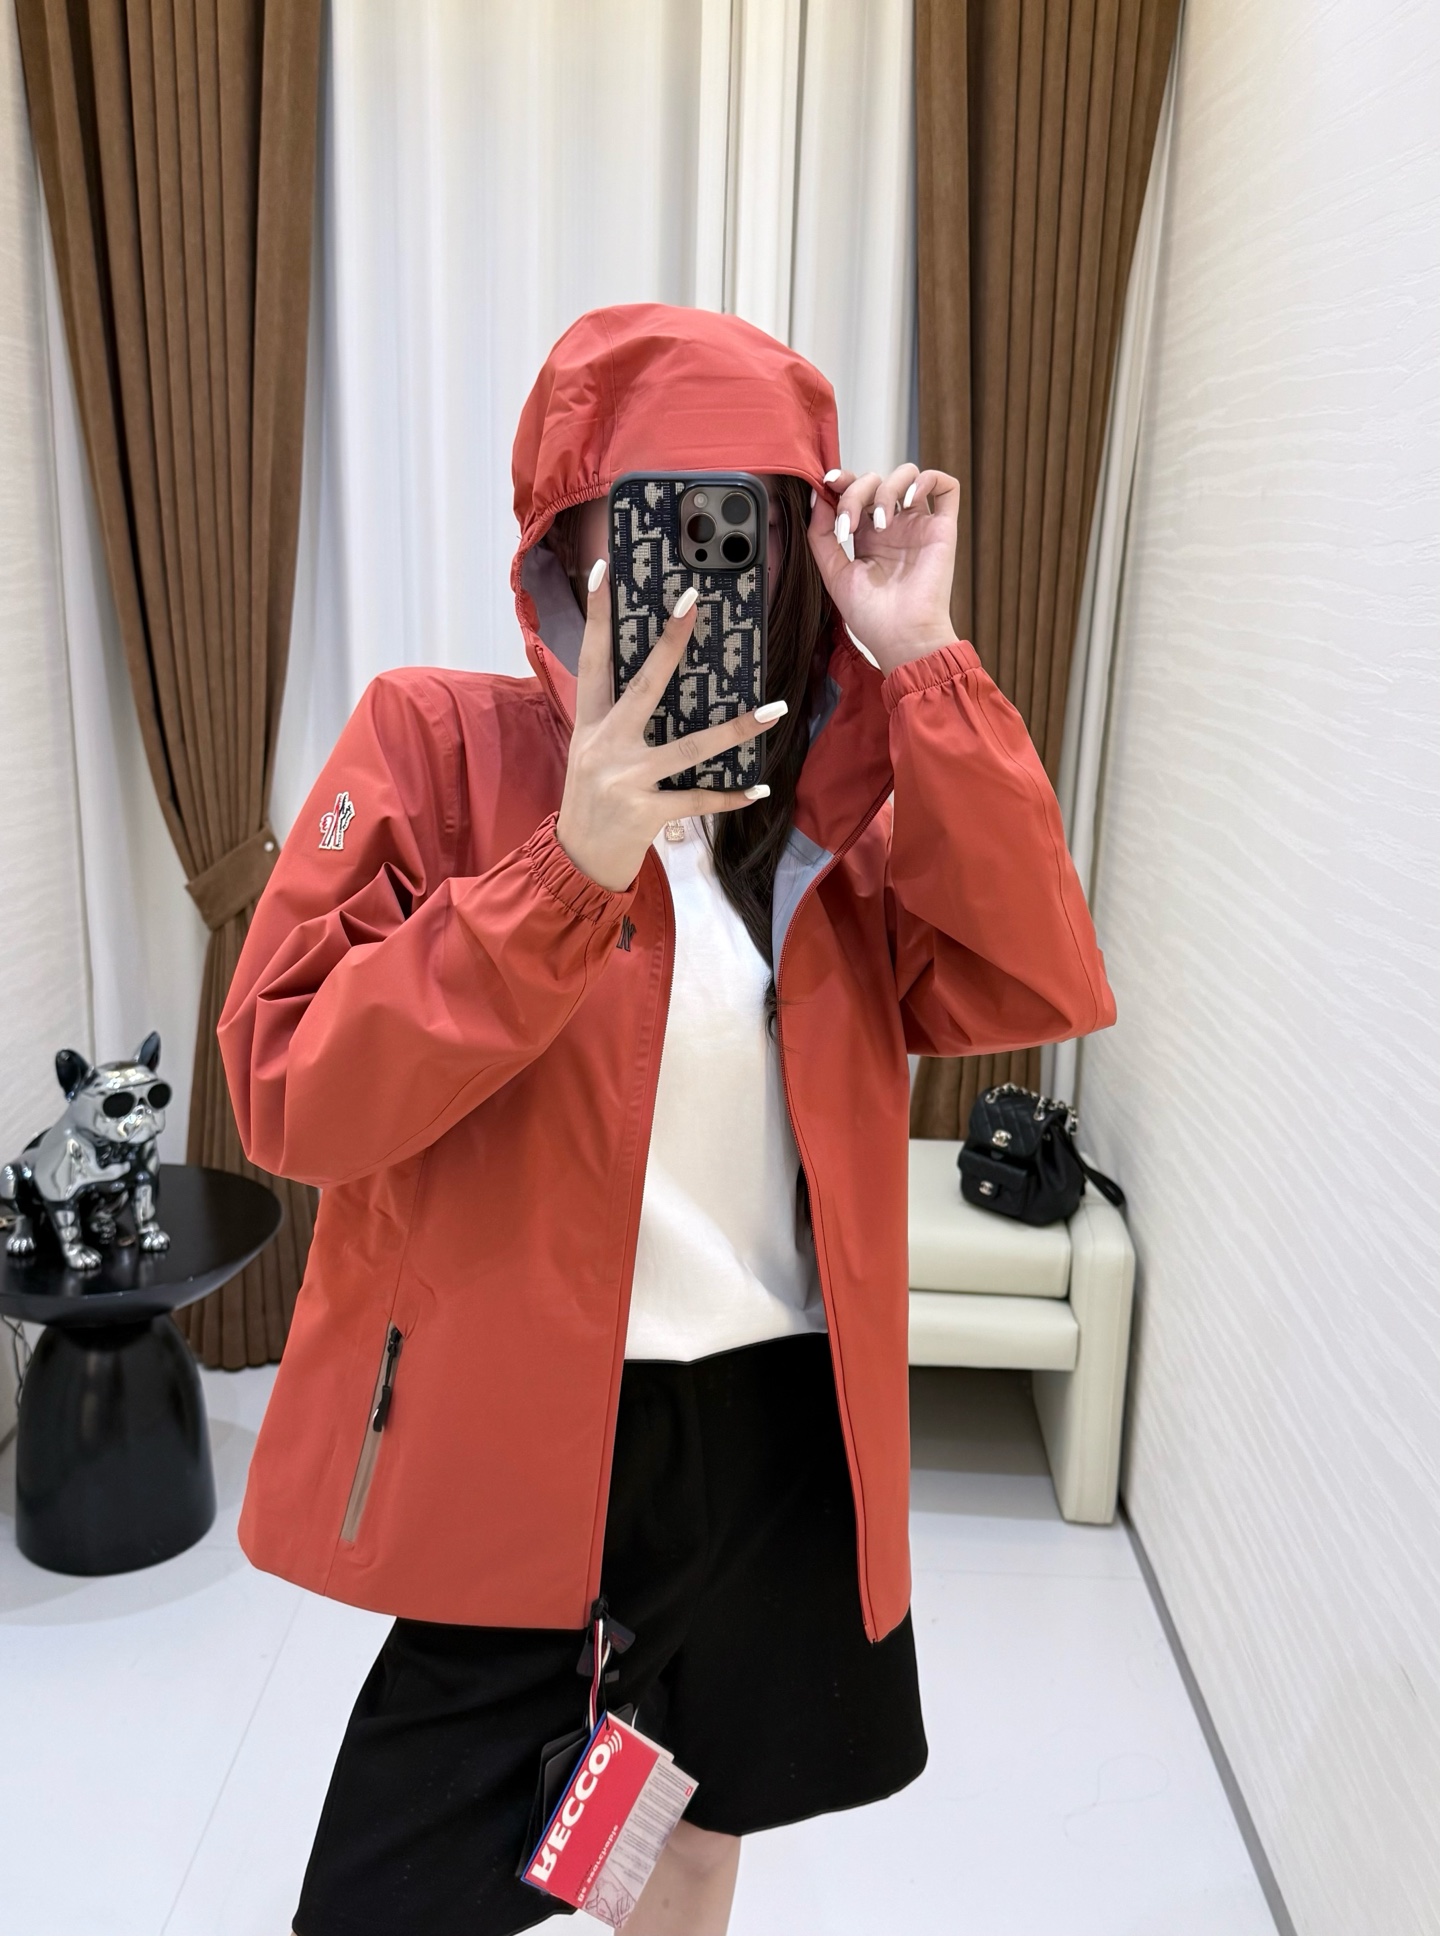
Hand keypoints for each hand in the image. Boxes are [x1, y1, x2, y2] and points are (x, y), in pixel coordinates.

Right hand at [555, 561, 787, 891]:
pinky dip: (729, 797)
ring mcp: (627, 779)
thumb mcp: (590, 752)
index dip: (598, 614)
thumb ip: (616, 718)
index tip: (606, 569)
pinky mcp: (646, 812)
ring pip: (690, 747)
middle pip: (644, 685)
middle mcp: (605, 745)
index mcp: (589, 723)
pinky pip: (697, 800)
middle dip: (669, 643)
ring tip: (775, 709)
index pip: (592, 659)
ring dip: (737, 729)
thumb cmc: (590, 801)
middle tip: (692, 602)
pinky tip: (758, 790)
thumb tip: (658, 679)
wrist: (576, 861)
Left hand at [808, 464, 960, 674]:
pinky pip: (946, 486)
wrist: (901, 637)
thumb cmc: (871, 617)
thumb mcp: (834, 574)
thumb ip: (821, 535)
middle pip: (876, 480)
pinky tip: (910, 501)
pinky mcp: (942, 528)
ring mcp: (918, 525)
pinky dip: (927, 480)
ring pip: (907, 474)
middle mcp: (894, 526)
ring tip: (881, 523)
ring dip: (887, 488)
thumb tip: (818, 495)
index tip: (828, 484)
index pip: (855, 491)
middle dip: (856, 492)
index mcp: (867, 536)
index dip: (842, 480)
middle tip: (850, 524)